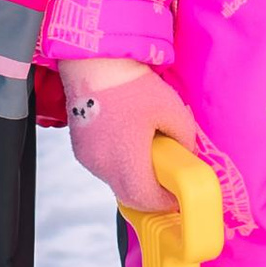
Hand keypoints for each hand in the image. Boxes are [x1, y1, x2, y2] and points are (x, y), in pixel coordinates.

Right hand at [64, 58, 204, 214]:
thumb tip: (185, 153)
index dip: (164, 202)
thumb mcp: (172, 109)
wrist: (95, 64)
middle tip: (165, 184)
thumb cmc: (134, 85)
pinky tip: (127, 143)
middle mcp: (103, 165)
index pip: (146, 199)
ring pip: (115, 182)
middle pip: (129, 196)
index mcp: (126, 159)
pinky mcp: (80, 149)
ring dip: (133, 179)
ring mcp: (89, 159)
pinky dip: (118, 165)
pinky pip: (103, 167)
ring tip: (147, 157)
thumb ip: (185, 138)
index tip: (176, 197)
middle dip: (149, 195)